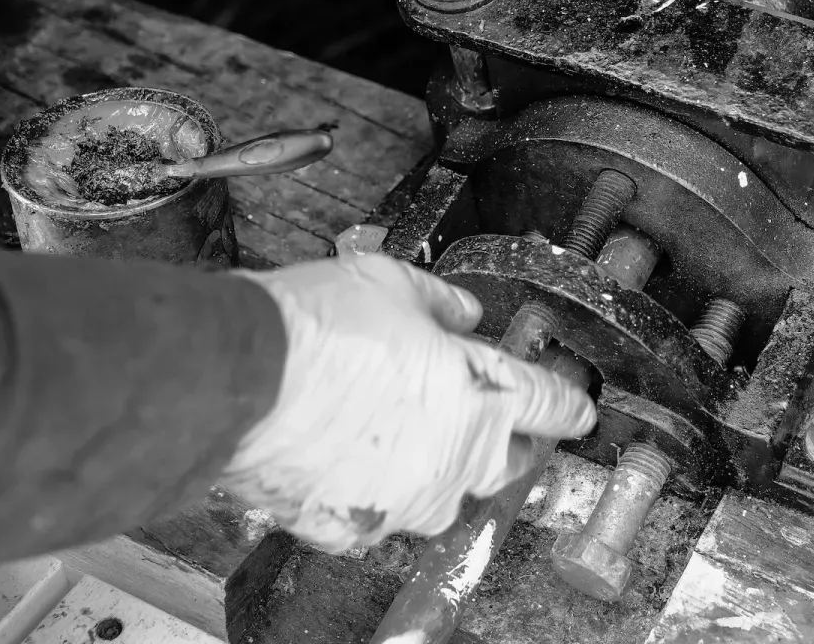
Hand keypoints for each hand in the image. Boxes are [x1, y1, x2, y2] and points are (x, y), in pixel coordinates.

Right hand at [222, 253, 596, 552]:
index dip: (567, 405)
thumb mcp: (391, 284)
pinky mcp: (355, 528)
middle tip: (480, 414)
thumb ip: (440, 303)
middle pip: (504, 461)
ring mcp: (407, 502)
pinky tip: (346, 453)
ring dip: (432, 463)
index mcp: (481, 395)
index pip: (547, 406)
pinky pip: (380, 511)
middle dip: (503, 441)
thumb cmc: (315, 329)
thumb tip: (462, 314)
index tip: (577, 409)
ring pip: (441, 491)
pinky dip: (373, 486)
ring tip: (393, 425)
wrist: (236, 380)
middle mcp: (457, 460)